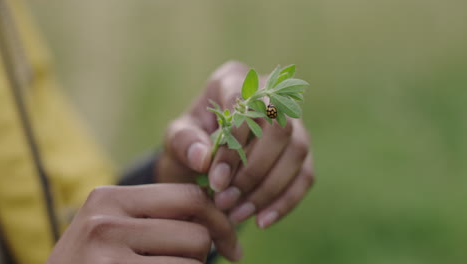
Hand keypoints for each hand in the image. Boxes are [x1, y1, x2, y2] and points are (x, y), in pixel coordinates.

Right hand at [47, 184, 241, 262]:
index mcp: (110, 198)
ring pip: (193, 263)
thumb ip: (155, 216)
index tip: (232, 244)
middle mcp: (105, 222)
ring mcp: (106, 257)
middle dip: (204, 256)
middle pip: (196, 234)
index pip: (188, 197)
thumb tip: (220, 216)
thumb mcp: (112, 229)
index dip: (219, 220)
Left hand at [157, 61, 314, 228]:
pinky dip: (286, 201)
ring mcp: (292, 122)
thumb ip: (185, 143)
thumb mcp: (176, 138)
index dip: (235, 144)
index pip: (246, 106)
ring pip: (297, 152)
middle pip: (280, 128)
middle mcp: (271, 95)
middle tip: (225, 201)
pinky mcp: (300, 151)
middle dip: (254, 170)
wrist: (204, 155)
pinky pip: (305, 175)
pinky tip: (262, 220)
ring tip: (237, 215)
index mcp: (235, 80)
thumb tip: (204, 159)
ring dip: (268, 189)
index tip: (215, 182)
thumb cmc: (191, 140)